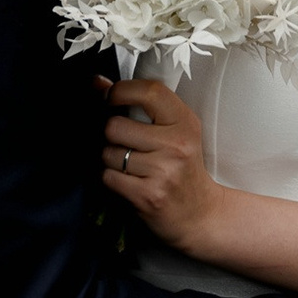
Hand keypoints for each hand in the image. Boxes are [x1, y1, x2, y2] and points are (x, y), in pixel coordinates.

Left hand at [96, 76, 219, 251]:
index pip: (149, 91)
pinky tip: (130, 183)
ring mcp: (163, 171)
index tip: (110, 98)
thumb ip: (137, 104)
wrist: (200, 214)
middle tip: (125, 144)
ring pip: (108, 153)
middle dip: (111, 135)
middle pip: (116, 126)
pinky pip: (109, 177)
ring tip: (131, 167)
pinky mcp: (149, 196)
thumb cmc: (182, 169)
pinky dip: (112, 179)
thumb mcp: (172, 132)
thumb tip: (97, 82)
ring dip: (111, 160)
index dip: (120, 91)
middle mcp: (177, 145)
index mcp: (185, 122)